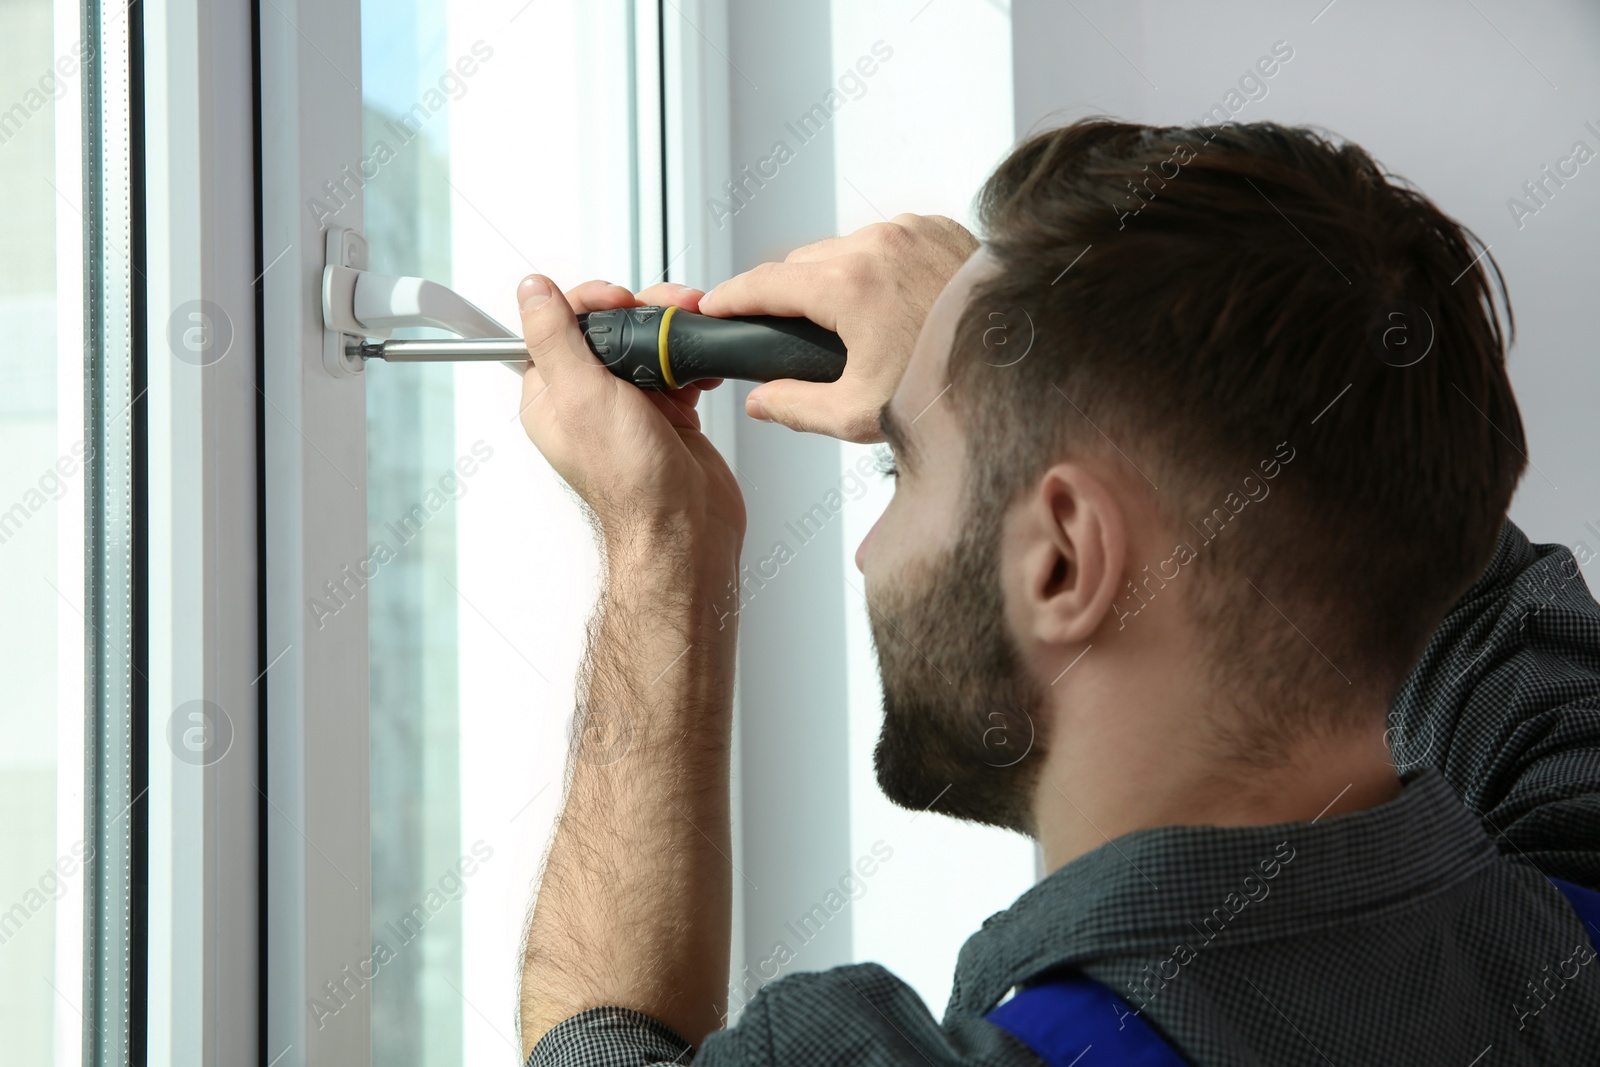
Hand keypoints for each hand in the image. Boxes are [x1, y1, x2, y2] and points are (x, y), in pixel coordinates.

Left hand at [516, 278, 745, 550]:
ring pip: (645, 343)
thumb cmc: (632, 483)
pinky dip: (693, 362)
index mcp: (551, 396)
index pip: (559, 324)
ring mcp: (628, 407)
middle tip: (665, 316)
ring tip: (689, 338)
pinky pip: (677, 368)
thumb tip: (531, 291)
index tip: (618, 301)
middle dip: (641, 313)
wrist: (686, 527)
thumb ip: (554, 338)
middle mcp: (586, 399)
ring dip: (671, 334)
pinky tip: (702, 370)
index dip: (590, 302)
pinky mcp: (666, 415)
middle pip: (608, 327)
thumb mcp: (582, 396)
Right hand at [697, 213, 977, 441]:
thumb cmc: (952, 386)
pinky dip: (878, 265)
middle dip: (790, 297)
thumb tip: (761, 400)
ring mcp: (912, 229)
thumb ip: (797, 407)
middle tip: (796, 338)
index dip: (731, 298)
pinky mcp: (940, 227)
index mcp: (849, 284)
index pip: (764, 283)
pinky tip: (892, 304)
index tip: (712, 306)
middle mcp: (878, 243)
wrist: (1025, 360)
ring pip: (844, 248)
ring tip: (854, 327)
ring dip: (835, 278)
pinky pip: (887, 240)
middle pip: (802, 264)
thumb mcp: (860, 413)